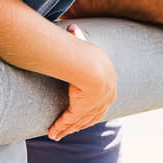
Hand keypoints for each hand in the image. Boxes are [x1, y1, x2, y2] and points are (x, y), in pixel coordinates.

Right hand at [47, 26, 116, 140]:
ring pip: (80, 121)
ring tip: (57, 135)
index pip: (103, 99)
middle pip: (92, 115)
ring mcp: (94, 106)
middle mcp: (105, 97)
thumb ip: (77, 38)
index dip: (94, 107)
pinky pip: (69, 121)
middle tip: (71, 128)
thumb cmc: (86, 51)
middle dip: (80, 123)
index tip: (85, 111)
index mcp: (110, 82)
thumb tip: (71, 27)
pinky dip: (60, 127)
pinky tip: (52, 133)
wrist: (90, 65)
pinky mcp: (81, 110)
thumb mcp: (83, 44)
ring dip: (67, 128)